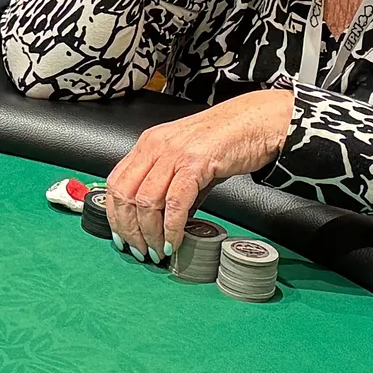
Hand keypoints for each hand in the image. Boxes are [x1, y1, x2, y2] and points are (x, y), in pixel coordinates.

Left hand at [106, 89, 293, 261]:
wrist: (257, 121)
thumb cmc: (226, 139)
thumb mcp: (188, 160)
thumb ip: (173, 187)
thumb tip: (166, 221)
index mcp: (148, 144)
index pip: (115, 182)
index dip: (115, 214)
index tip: (122, 237)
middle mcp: (154, 146)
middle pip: (124, 194)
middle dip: (128, 229)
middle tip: (140, 251)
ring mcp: (173, 154)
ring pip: (146, 201)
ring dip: (149, 233)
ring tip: (158, 251)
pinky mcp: (196, 164)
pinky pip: (176, 202)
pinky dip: (172, 227)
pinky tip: (175, 242)